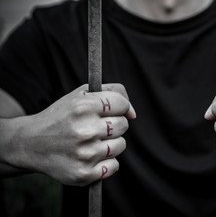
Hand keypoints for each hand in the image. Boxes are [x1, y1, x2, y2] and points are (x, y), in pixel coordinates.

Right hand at [10, 84, 134, 185]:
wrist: (30, 144)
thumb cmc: (61, 116)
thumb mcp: (80, 94)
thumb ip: (112, 92)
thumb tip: (133, 113)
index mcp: (83, 107)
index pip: (122, 104)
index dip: (119, 107)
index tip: (111, 111)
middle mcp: (85, 130)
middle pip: (123, 125)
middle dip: (113, 124)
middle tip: (95, 126)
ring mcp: (85, 154)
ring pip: (121, 145)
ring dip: (110, 143)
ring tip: (90, 141)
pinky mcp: (84, 174)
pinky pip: (114, 165)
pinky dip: (106, 162)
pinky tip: (90, 156)